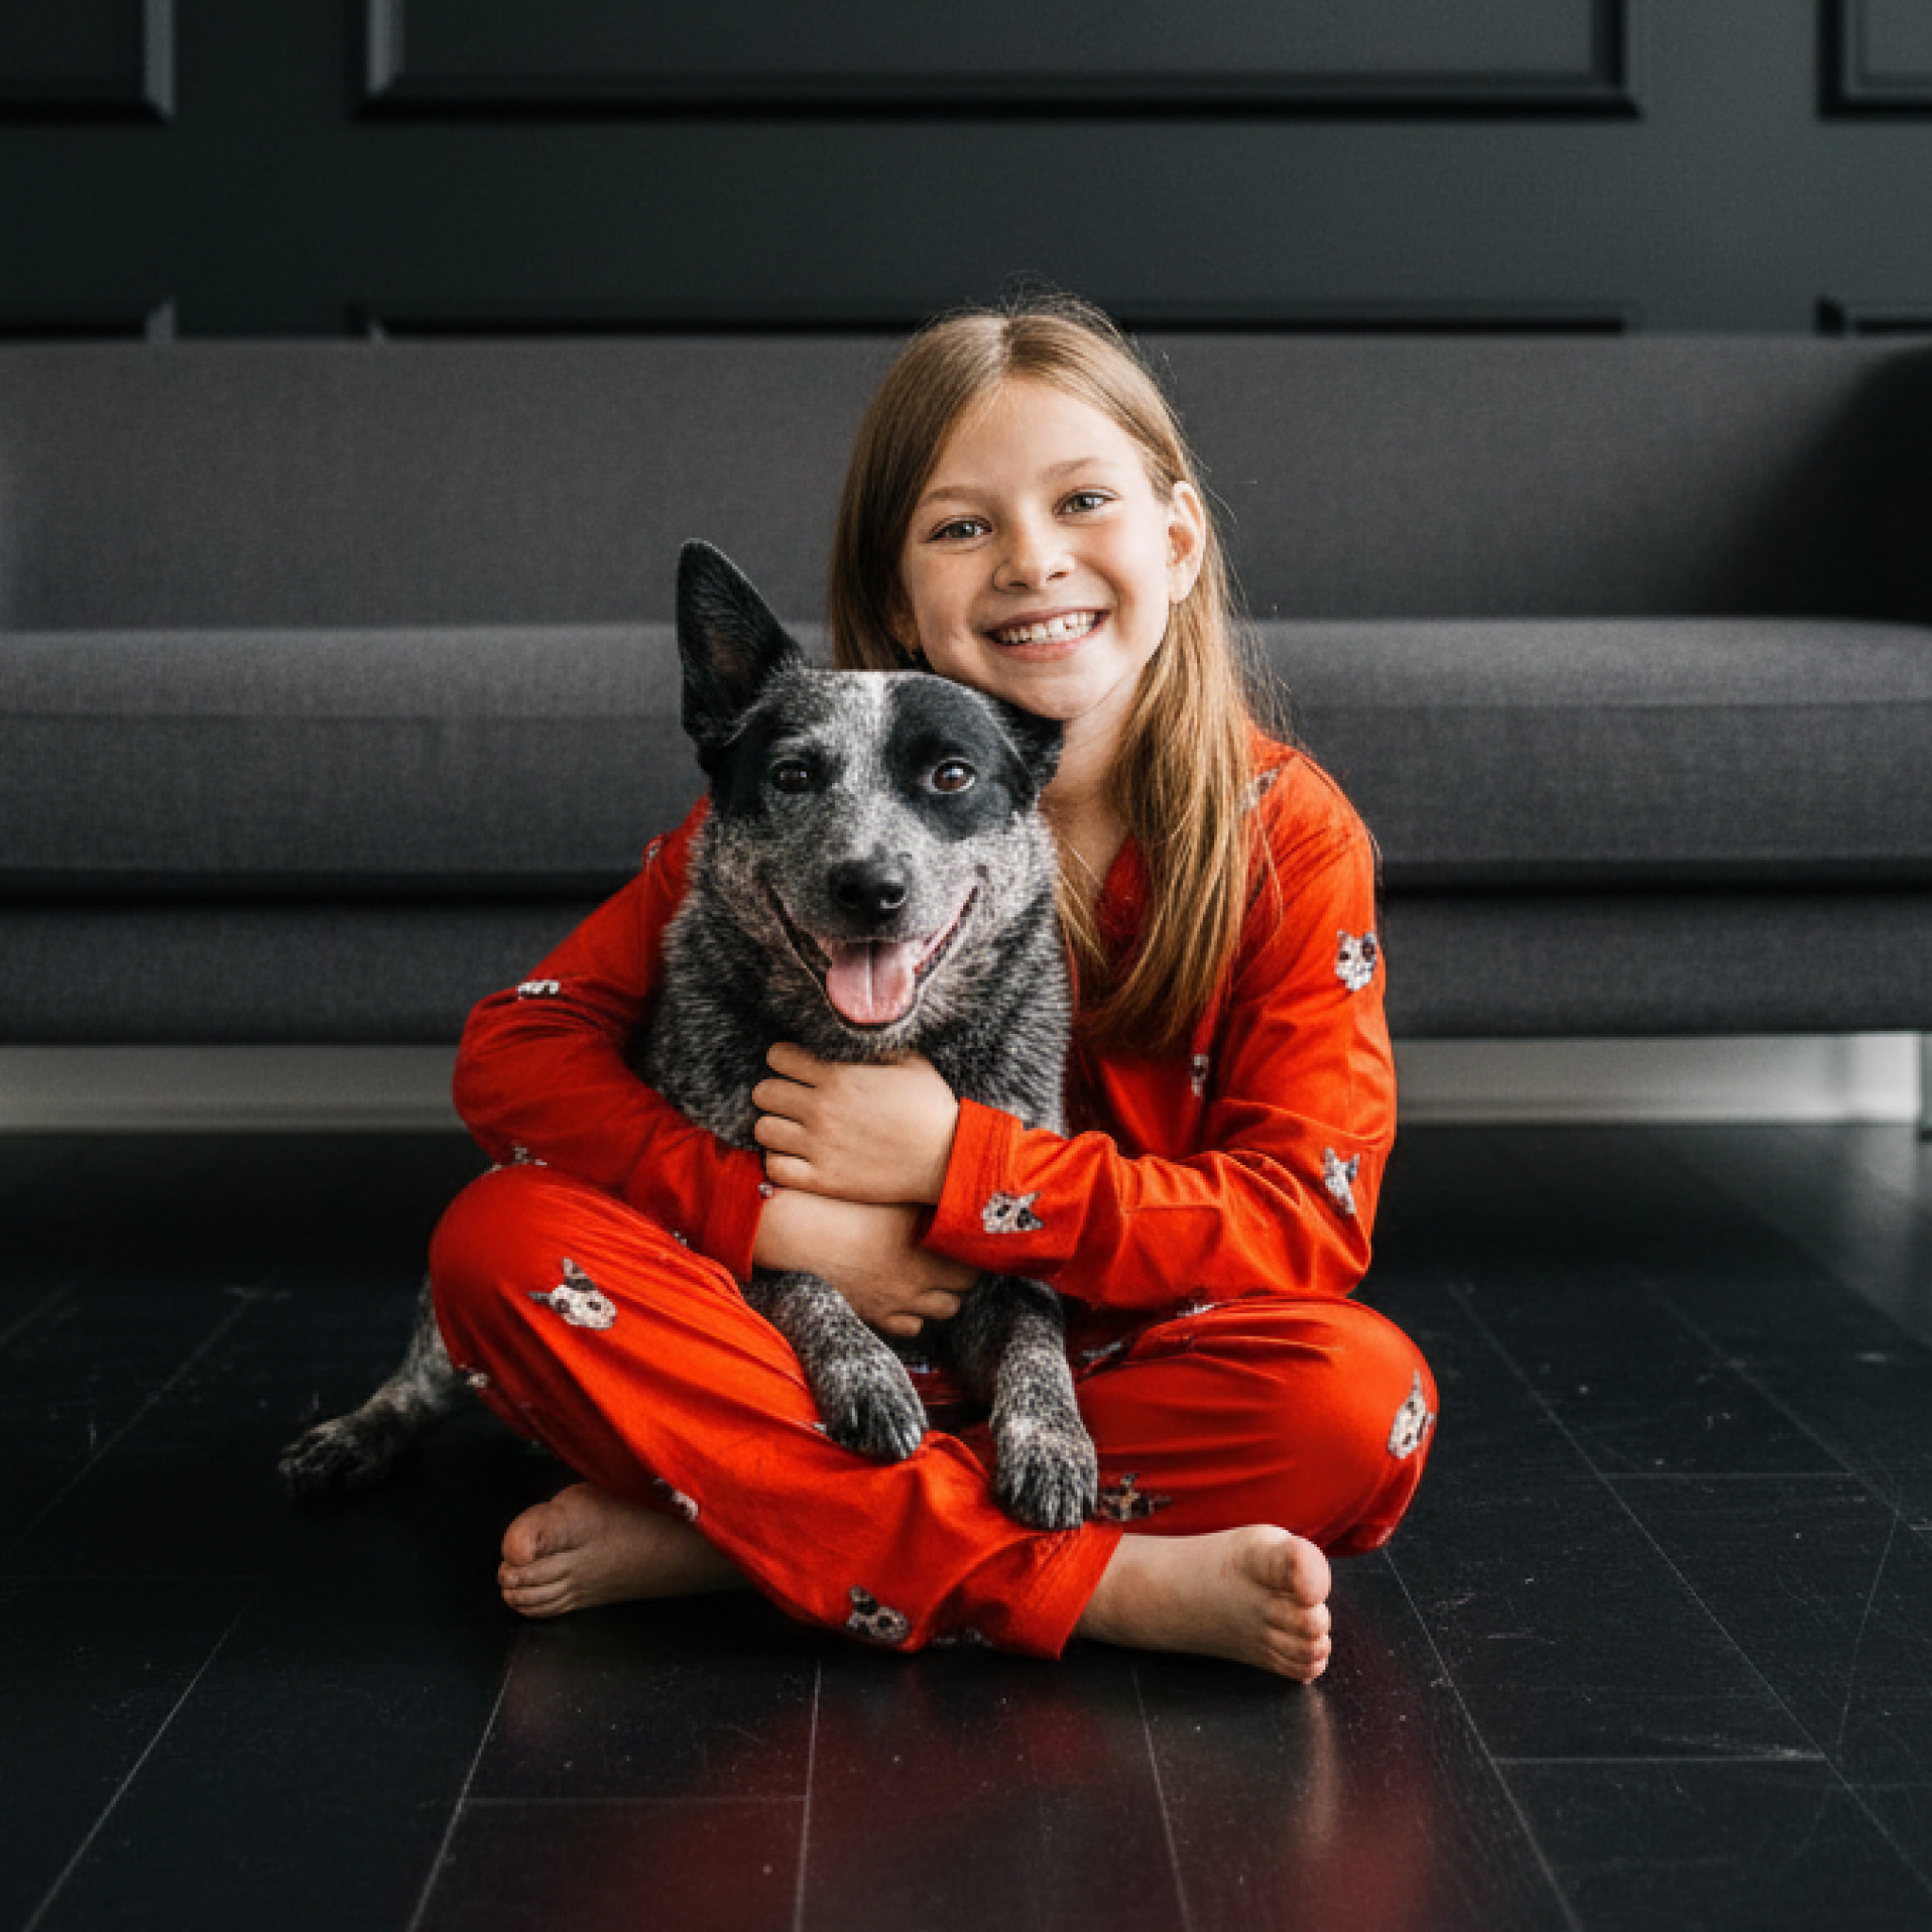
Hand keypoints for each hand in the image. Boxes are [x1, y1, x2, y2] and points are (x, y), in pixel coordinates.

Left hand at [752, 1044, 960, 1206]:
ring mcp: (819, 1146)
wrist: (947, 1159)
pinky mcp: (823, 1179)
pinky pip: (775, 1167)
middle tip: (790, 1098)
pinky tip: (796, 1156)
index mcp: (837, 1076)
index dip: (783, 1059)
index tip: (794, 1067)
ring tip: (790, 1128)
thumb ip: (874, 1044)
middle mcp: (821, 1109)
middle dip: (774, 1091)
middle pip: (764, 1092)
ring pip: (764, 1129)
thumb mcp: (909, 1061)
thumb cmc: (932, 1108)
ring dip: (774, 1126)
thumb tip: (856, 1028)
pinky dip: (779, 1160)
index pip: (778, 1057)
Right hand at [752, 1187, 974, 1336]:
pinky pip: (913, 1327)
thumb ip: (928, 1198)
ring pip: (946, 1309)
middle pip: (965, 1286)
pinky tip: (907, 1294)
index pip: (975, 1257)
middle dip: (963, 1271)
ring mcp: (901, 1301)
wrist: (802, 1235)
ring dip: (944, 1293)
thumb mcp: (896, 1193)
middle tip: (952, 1253)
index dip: (973, 1246)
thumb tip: (957, 1189)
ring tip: (934, 1274)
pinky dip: (916, 1314)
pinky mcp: (878, 1315)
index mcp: (931, 1247)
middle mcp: (923, 1278)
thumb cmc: (846, 1206)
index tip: (966, 1235)